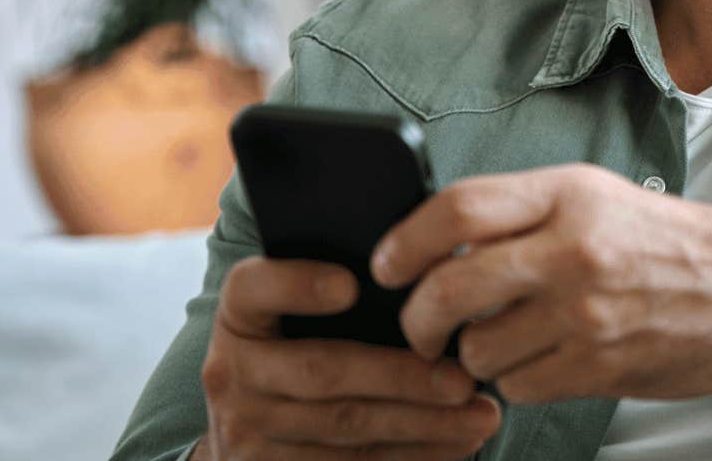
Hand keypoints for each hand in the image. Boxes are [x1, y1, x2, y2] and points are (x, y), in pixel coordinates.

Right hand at [194, 256, 501, 458]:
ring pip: (346, 426)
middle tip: (464, 379)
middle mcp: (231, 372)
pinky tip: (456, 444)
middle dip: (401, 377)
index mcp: (239, 313)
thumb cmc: (300, 341)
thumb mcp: (298, 307)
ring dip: (423, 424)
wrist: (247, 421)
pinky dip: (411, 456)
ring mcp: (247, 429)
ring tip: (480, 415)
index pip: (253, 288)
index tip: (350, 285)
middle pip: (321, 372)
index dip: (297, 284)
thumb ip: (345, 284)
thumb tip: (431, 268)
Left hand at [369, 163, 711, 404]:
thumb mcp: (601, 199)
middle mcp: (574, 248)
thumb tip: (441, 244)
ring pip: (478, 349)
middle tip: (420, 329)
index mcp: (570, 193)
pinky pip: (519, 386)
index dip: (405, 242)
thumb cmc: (677, 244)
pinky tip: (542, 363)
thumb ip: (527, 215)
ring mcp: (587, 312)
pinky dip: (517, 382)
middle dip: (417, 320)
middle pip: (448, 288)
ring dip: (474, 357)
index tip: (387, 265)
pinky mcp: (601, 365)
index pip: (457, 210)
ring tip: (501, 344)